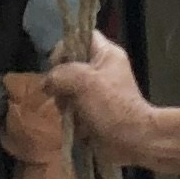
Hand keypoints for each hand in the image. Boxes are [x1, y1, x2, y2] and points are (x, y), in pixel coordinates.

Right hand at [47, 41, 154, 162]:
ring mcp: (97, 92)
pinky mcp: (93, 112)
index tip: (56, 64)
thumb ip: (59, 74)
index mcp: (106, 54)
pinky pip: (72, 109)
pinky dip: (72, 117)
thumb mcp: (83, 81)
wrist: (133, 142)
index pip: (81, 36)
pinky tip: (79, 125)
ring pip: (67, 89)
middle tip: (65, 93)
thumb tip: (46, 84)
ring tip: (73, 113)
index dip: (65, 46)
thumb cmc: (112, 106)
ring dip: (66, 103)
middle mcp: (101, 70)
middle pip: (69, 65)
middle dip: (62, 81)